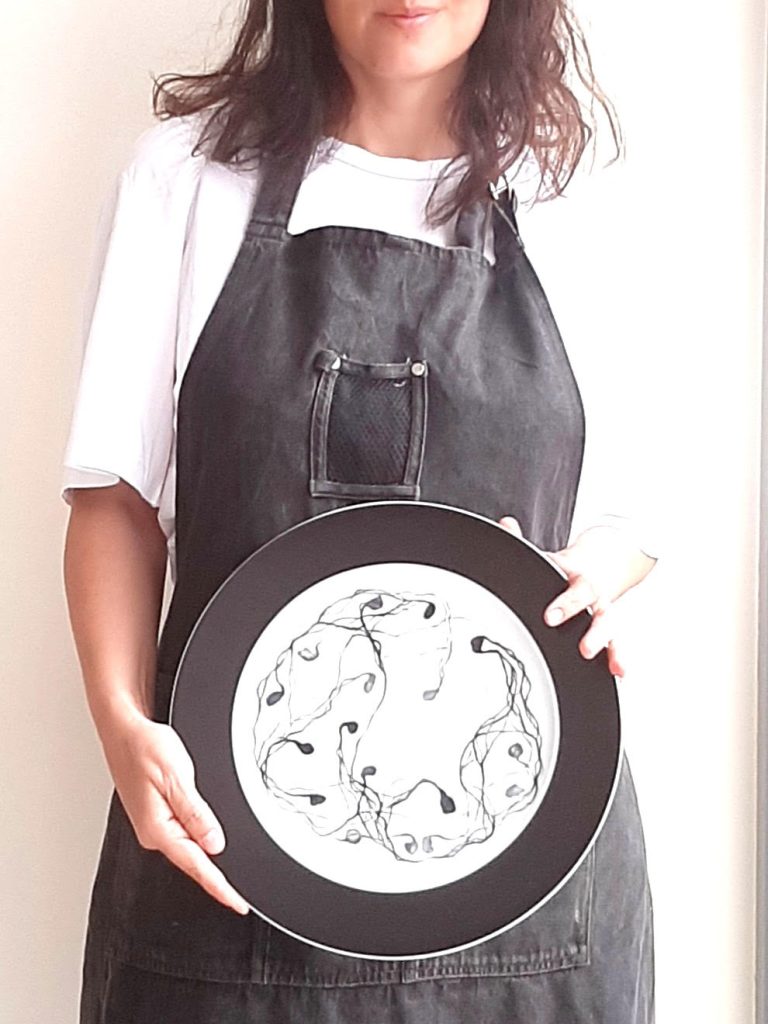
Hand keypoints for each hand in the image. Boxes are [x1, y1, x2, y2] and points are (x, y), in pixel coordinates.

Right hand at [101, 711, 249, 914]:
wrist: (124, 730)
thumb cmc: (143, 748)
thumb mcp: (176, 778)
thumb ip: (197, 814)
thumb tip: (214, 843)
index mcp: (158, 828)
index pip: (196, 865)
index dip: (220, 887)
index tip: (238, 904)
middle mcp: (154, 832)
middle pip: (193, 862)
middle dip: (217, 878)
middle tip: (241, 896)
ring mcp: (153, 824)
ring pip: (187, 848)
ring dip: (207, 860)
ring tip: (229, 877)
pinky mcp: (155, 814)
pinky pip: (181, 835)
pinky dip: (197, 842)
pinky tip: (207, 845)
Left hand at [498, 518, 655, 676]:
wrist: (598, 567)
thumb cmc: (565, 570)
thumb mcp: (547, 556)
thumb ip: (522, 541)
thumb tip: (505, 523)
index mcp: (574, 576)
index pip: (571, 586)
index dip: (564, 603)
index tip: (550, 617)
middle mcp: (590, 593)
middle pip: (592, 606)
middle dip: (587, 627)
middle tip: (579, 644)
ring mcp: (601, 611)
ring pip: (608, 625)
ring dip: (606, 643)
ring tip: (599, 657)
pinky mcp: (607, 629)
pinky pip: (616, 644)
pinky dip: (618, 657)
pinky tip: (619, 670)